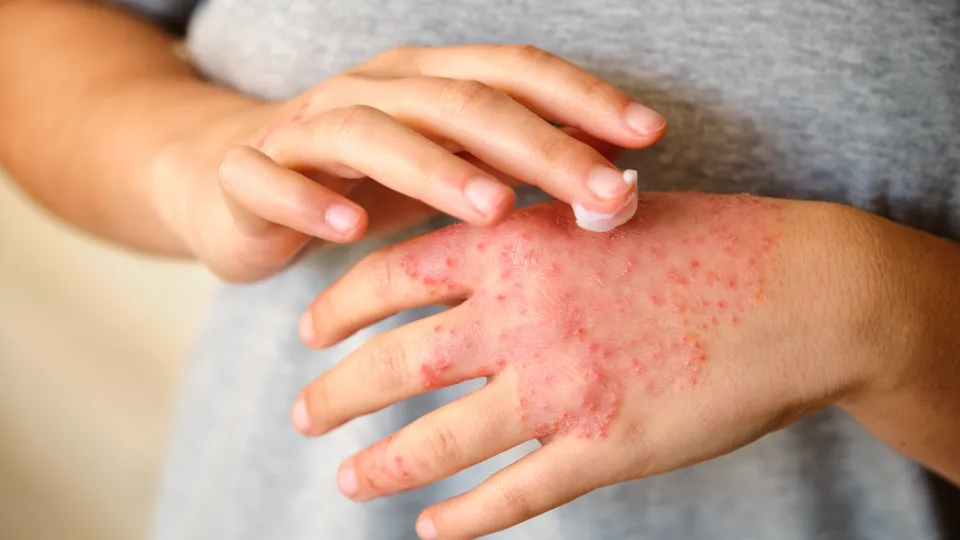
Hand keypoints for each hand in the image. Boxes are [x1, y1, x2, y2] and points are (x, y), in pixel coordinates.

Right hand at [149, 44, 665, 280]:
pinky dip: (311, 200)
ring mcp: (308, 128)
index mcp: (427, 81)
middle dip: (539, 146)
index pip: (514, 74)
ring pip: (373, 134)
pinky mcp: (250, 172)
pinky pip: (275, 181)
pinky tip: (351, 228)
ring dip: (435, 168)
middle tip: (603, 191)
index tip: (649, 136)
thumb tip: (616, 190)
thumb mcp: (446, 170)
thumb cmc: (363, 180)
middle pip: (461, 104)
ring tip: (495, 207)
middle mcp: (373, 90)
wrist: (234, 179)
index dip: (582, 100)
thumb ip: (516, 170)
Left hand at [292, 194, 891, 538]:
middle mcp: (525, 315)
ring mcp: (562, 386)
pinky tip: (431, 528)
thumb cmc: (701, 243)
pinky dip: (464, 517)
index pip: (393, 276)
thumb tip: (451, 265)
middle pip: (396, 363)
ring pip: (440, 438)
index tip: (311, 330)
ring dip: (383, 463)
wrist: (801, 292)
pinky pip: (514, 493)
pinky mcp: (607, 445)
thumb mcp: (594, 216)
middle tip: (304, 413)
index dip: (339, 308)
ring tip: (348, 478)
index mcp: (518, 246)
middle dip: (337, 393)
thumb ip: (520, 241)